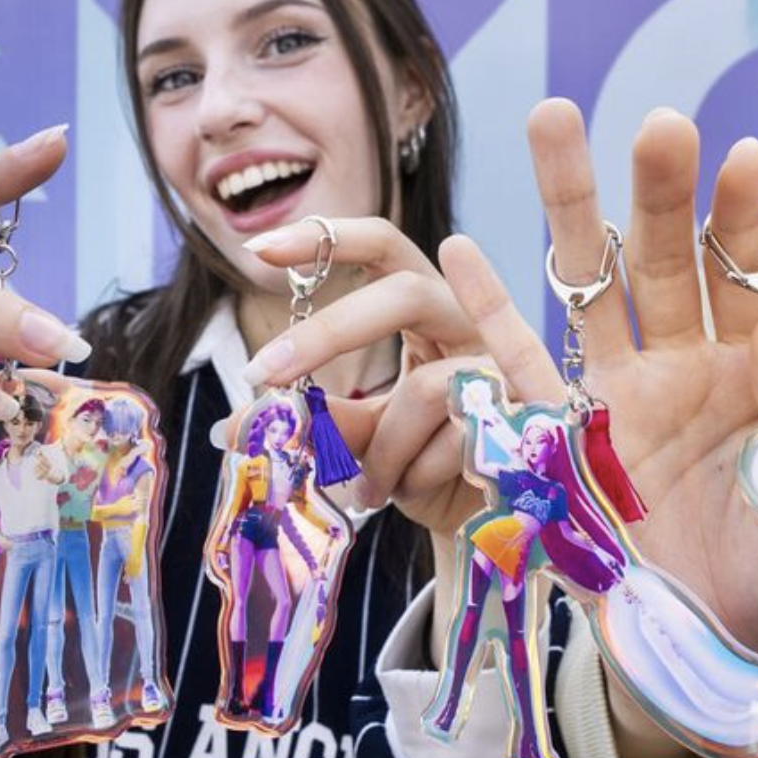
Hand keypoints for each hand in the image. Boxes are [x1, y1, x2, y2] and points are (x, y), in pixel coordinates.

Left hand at [236, 216, 492, 535]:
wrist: (478, 522)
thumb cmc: (418, 463)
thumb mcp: (358, 436)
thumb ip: (313, 421)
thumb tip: (233, 426)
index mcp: (426, 308)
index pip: (386, 246)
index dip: (327, 235)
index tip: (257, 249)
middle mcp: (468, 322)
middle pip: (406, 292)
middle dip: (329, 333)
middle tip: (264, 373)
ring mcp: (504, 366)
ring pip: (426, 387)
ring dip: (382, 447)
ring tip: (369, 488)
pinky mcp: (524, 416)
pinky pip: (453, 441)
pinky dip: (415, 475)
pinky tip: (410, 493)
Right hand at [495, 101, 757, 648]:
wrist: (723, 660)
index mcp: (756, 374)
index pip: (748, 277)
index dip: (744, 221)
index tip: (745, 157)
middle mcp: (685, 371)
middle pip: (666, 261)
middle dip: (660, 191)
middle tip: (658, 122)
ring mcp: (619, 402)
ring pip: (589, 289)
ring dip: (570, 208)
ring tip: (550, 116)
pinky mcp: (565, 451)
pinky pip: (518, 375)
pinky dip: (488, 315)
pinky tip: (460, 247)